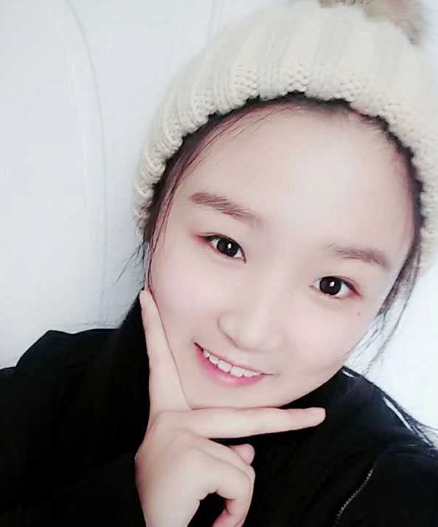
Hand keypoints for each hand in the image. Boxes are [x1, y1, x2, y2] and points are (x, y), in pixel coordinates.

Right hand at [134, 287, 324, 526]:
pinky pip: (241, 483)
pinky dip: (236, 513)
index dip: (154, 330)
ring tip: (214, 518)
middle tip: (320, 417)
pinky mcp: (193, 457)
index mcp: (166, 417)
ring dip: (238, 500)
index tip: (148, 297)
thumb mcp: (189, 466)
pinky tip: (215, 524)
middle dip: (286, 419)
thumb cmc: (165, 500)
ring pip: (244, 464)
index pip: (161, 364)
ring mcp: (181, 435)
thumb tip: (250, 451)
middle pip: (243, 416)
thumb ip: (219, 451)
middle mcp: (171, 419)